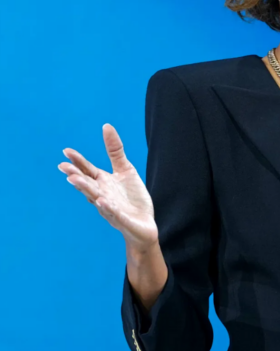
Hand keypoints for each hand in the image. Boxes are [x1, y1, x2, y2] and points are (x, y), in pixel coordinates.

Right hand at [58, 123, 157, 252]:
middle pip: (88, 185)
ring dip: (85, 189)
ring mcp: (111, 208)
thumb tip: (106, 126)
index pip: (88, 171)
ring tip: (75, 180)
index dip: (78, 162)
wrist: (144, 225)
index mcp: (103, 183)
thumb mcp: (126, 170)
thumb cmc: (132, 198)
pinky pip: (114, 213)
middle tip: (64, 167)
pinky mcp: (122, 219)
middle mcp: (102, 195)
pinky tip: (101, 201)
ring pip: (96, 198)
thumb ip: (115, 151)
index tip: (66, 151)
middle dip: (76, 176)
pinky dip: (107, 207)